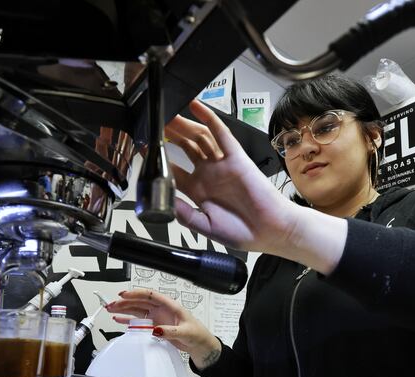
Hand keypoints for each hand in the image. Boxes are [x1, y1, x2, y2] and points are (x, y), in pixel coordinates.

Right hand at [105, 288, 221, 368]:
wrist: (199, 345)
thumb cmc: (197, 334)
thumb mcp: (186, 332)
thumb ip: (171, 331)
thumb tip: (156, 329)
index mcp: (170, 305)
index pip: (150, 295)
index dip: (137, 293)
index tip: (124, 295)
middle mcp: (161, 309)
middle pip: (140, 301)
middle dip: (125, 301)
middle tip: (112, 304)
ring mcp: (156, 317)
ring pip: (137, 310)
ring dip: (124, 309)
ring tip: (111, 309)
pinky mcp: (154, 326)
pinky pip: (138, 321)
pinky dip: (127, 320)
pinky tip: (118, 319)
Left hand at [165, 100, 297, 254]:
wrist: (269, 231)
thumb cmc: (242, 231)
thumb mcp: (205, 226)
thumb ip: (185, 213)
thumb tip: (165, 201)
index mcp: (198, 190)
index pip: (173, 169)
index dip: (159, 159)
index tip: (144, 149)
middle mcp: (208, 174)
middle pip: (185, 147)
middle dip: (170, 135)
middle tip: (155, 123)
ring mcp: (222, 164)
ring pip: (200, 137)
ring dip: (184, 125)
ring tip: (169, 113)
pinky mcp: (236, 158)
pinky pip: (222, 134)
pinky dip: (209, 118)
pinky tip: (197, 107)